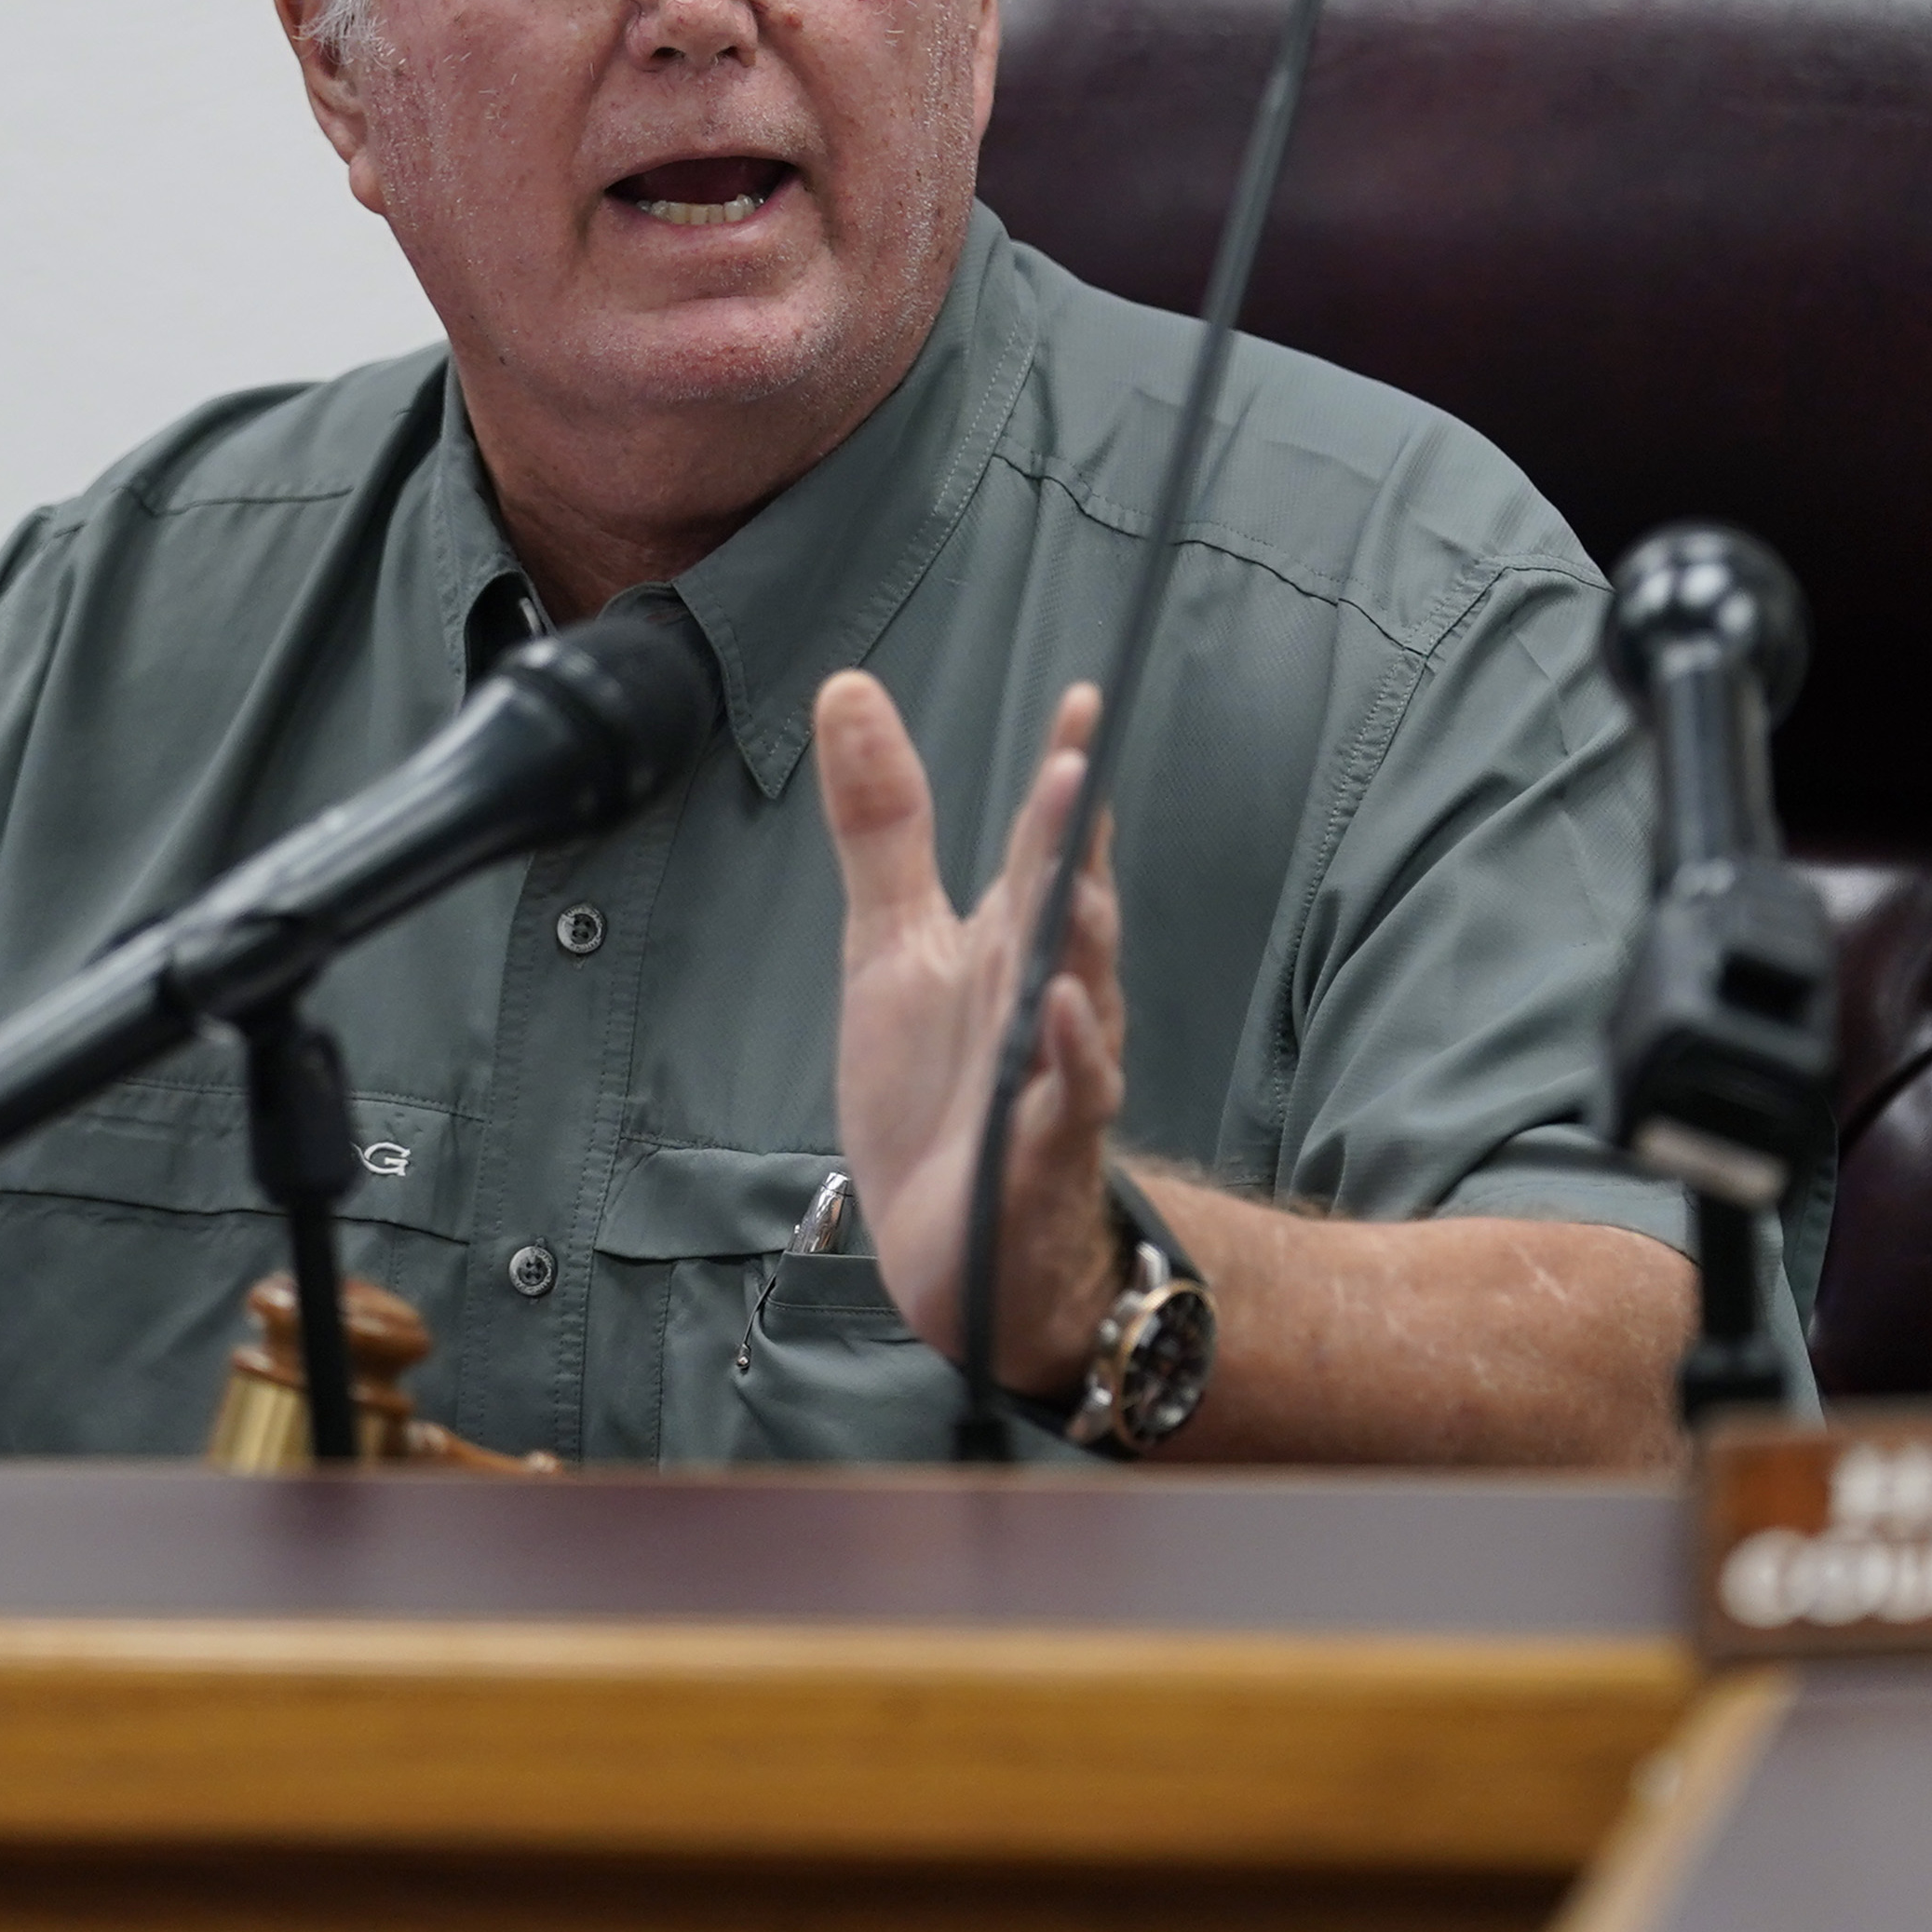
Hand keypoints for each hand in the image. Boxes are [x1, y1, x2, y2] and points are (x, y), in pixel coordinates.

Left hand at [813, 673, 1126, 1393]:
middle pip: (1066, 904)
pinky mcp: (1044, 1144)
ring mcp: (1052, 1066)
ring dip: (1084, 938)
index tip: (1083, 700)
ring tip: (1078, 882)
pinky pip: (1074, 1094)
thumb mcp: (889, 944)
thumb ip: (881, 825)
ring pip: (1083, 992)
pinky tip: (1064, 1009)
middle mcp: (1044, 989)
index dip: (1065, 776)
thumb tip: (847, 688)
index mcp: (1008, 938)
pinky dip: (1073, 1054)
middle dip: (1074, 841)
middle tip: (1078, 767)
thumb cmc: (935, 1088)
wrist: (950, 1243)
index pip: (1044, 843)